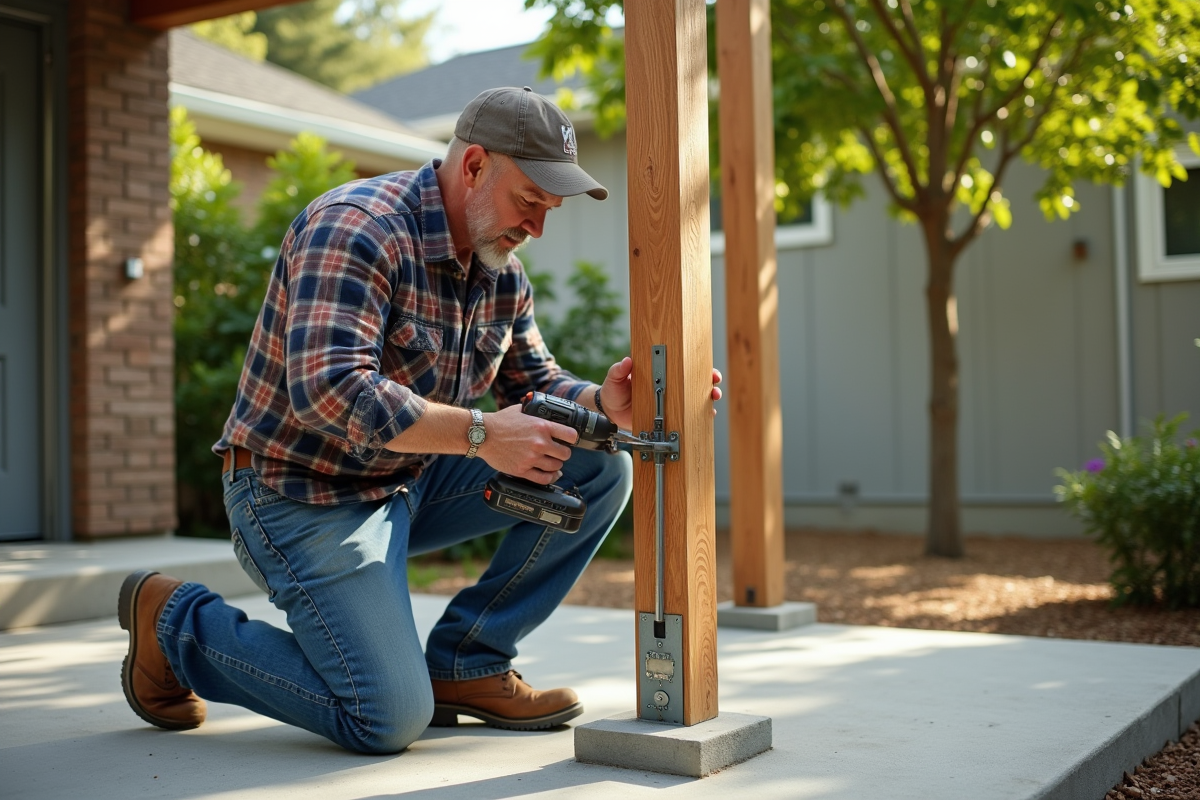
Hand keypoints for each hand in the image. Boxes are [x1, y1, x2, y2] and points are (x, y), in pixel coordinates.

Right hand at [477, 403, 577, 484]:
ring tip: (552, 462)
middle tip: (558, 452)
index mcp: (542, 426)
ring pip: (556, 467)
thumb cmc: (500, 422)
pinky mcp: (522, 470)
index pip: (571, 435)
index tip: (569, 440)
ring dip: (556, 465)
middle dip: (563, 453)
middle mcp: (539, 443)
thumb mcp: (521, 410)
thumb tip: (544, 408)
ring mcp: (531, 458)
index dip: (572, 438)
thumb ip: (535, 411)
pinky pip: (543, 479)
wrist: (482, 435)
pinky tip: (550, 475)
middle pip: (565, 454)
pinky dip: (550, 478)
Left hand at [598, 359, 723, 426]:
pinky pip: (686, 416)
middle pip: (694, 382)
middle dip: (709, 382)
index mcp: (658, 372)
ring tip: (712, 400)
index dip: (697, 366)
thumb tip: (627, 361)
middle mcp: (668, 385)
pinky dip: (698, 416)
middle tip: (714, 384)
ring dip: (707, 399)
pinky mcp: (667, 417)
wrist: (611, 412)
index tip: (707, 368)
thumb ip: (619, 370)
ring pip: (694, 399)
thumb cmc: (615, 391)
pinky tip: (707, 416)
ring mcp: (669, 401)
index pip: (681, 365)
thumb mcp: (614, 379)